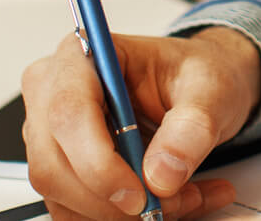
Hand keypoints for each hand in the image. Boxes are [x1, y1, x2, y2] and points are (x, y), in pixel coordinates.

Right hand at [21, 27, 260, 219]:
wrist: (197, 87)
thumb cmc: (194, 75)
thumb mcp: (211, 89)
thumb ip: (192, 127)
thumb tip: (162, 174)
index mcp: (83, 55)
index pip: (68, 113)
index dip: (98, 162)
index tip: (141, 192)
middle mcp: (53, 92)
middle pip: (53, 163)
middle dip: (113, 198)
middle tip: (173, 201)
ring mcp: (50, 134)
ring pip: (62, 195)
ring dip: (122, 214)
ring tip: (183, 198)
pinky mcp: (60, 168)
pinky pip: (75, 210)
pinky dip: (120, 219)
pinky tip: (166, 203)